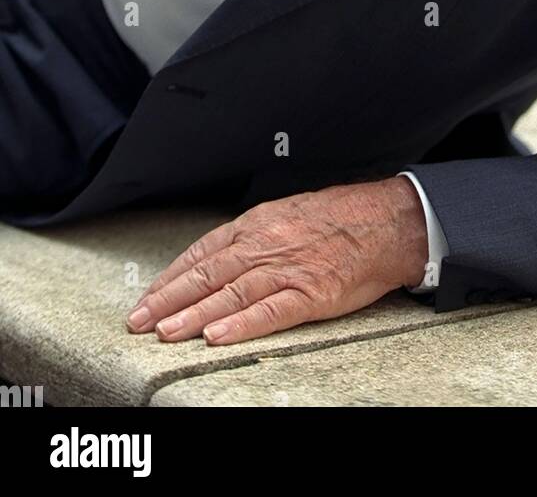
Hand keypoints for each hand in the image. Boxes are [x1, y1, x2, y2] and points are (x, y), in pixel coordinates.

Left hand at [125, 178, 428, 345]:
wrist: (386, 221)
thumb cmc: (340, 217)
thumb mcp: (288, 212)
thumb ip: (255, 234)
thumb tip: (221, 254)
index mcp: (258, 224)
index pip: (203, 252)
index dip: (172, 277)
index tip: (149, 297)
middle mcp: (265, 244)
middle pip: (207, 274)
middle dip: (168, 300)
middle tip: (138, 322)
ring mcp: (287, 269)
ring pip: (230, 294)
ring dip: (193, 316)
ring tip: (165, 334)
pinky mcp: (311, 292)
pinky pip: (270, 311)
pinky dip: (241, 325)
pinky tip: (217, 336)